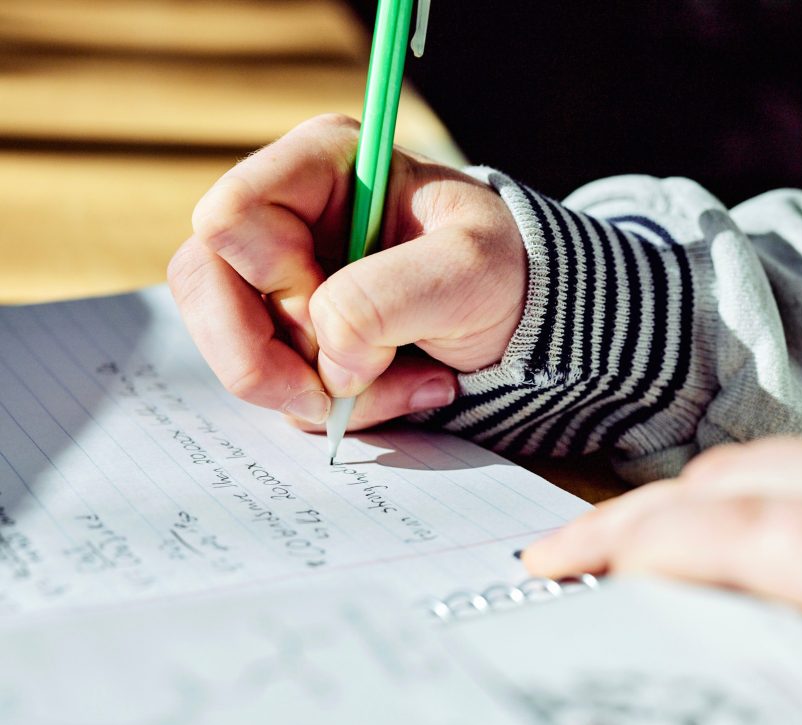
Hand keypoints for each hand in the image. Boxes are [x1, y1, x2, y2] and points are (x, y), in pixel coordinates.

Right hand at [168, 114, 526, 428]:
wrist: (522, 318)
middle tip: (334, 392)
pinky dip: (335, 407)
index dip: (275, 276)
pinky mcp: (291, 333)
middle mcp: (285, 217)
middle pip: (205, 284)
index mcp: (320, 166)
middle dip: (266, 357)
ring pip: (230, 345)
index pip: (232, 216)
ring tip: (402, 386)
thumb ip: (389, 297)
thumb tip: (328, 356)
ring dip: (311, 392)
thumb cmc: (501, 270)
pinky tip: (401, 390)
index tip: (339, 309)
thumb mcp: (469, 269)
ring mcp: (280, 279)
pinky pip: (274, 384)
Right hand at [524, 406, 801, 724]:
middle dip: (648, 513)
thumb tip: (746, 651)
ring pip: (789, 459)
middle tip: (591, 553)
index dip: (623, 543)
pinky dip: (795, 486)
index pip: (723, 533)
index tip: (559, 559)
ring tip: (677, 546)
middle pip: (739, 479)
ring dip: (717, 500)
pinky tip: (795, 524)